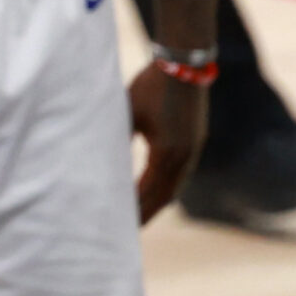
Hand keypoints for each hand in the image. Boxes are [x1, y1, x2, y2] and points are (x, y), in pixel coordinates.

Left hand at [129, 63, 208, 223]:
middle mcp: (184, 157)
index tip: (118, 225)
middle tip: (128, 231)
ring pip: (174, 187)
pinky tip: (156, 190)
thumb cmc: (151, 87)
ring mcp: (193, 151)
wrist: (185, 64)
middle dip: (146, 213)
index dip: (134, 210)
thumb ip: (117, 140)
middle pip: (164, 196)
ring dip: (158, 202)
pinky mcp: (195, 143)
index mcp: (167, 154)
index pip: (148, 193)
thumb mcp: (127, 114)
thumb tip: (100, 164)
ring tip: (141, 215)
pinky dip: (167, 188)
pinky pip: (180, 175)